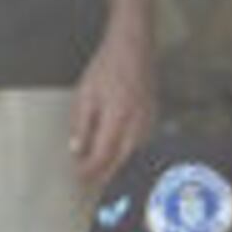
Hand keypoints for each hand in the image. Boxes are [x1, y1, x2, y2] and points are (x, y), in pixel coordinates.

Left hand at [69, 24, 155, 184]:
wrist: (133, 48)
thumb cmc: (108, 67)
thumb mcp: (84, 94)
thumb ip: (80, 125)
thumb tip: (76, 150)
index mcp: (116, 119)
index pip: (101, 157)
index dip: (88, 171)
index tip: (77, 175)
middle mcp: (136, 125)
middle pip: (121, 165)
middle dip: (103, 178)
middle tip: (88, 183)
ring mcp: (148, 124)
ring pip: (134, 159)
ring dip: (118, 171)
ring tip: (102, 177)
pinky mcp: (154, 120)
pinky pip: (143, 148)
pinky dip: (130, 159)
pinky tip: (121, 160)